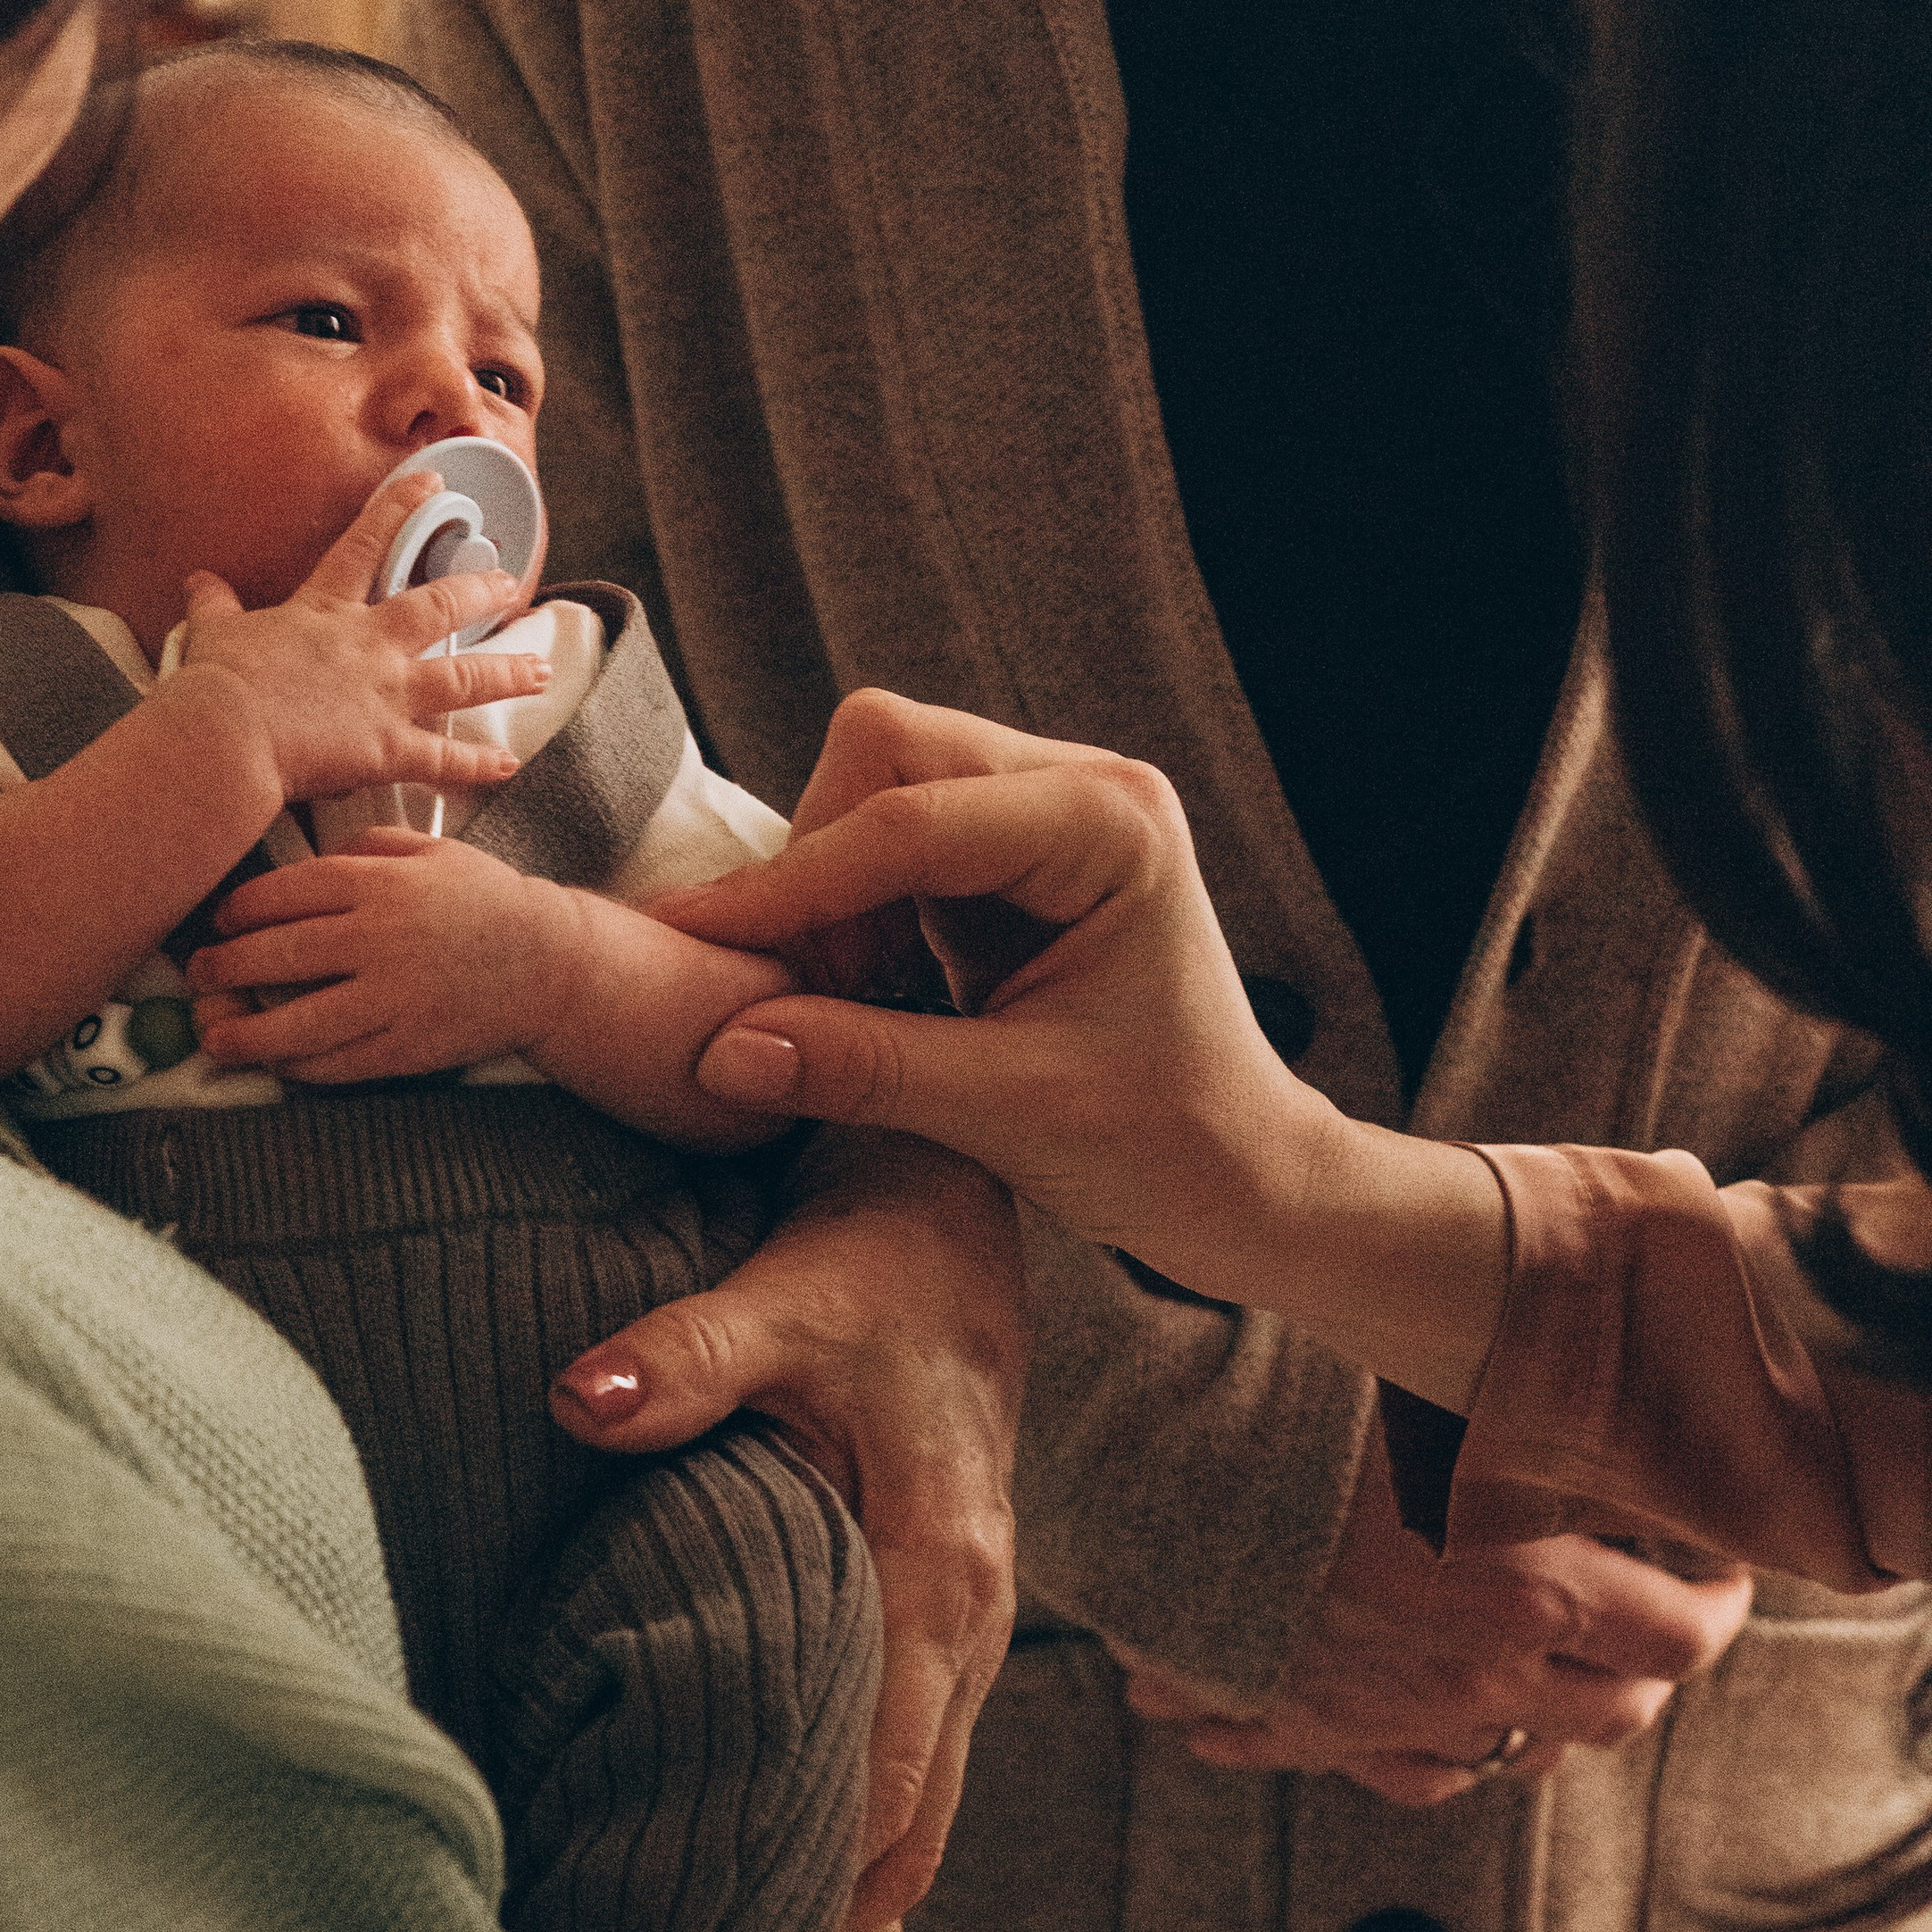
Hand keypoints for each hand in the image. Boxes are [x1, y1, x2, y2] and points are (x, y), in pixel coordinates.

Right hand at [167, 469, 554, 810]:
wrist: (226, 733)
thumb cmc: (214, 685)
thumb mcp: (212, 633)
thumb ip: (214, 606)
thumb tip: (200, 582)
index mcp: (323, 611)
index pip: (366, 544)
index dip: (400, 508)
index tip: (431, 483)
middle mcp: (367, 645)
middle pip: (437, 606)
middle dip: (479, 590)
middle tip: (510, 581)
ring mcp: (385, 695)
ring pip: (462, 677)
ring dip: (506, 673)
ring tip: (540, 669)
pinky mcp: (388, 747)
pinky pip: (443, 758)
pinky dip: (476, 765)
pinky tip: (508, 765)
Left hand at [188, 829, 568, 1081]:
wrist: (551, 962)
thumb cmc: (485, 900)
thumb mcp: (434, 851)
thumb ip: (370, 847)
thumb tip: (307, 860)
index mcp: (383, 884)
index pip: (287, 893)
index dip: (239, 910)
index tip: (219, 922)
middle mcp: (381, 939)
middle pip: (279, 955)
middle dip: (225, 967)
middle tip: (199, 974)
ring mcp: (394, 998)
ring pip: (298, 1023)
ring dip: (244, 1033)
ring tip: (213, 1036)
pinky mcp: (409, 1048)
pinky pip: (338, 1063)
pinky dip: (297, 1066)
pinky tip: (274, 1062)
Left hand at [551, 1129, 1025, 1929]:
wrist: (957, 1211)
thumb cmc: (874, 1257)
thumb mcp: (782, 1295)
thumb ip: (682, 1355)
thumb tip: (573, 1401)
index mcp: (943, 1568)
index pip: (888, 1780)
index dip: (816, 1890)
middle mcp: (975, 1620)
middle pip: (914, 1828)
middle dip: (826, 1930)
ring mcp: (971, 1624)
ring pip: (922, 1803)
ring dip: (844, 1886)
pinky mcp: (945, 1609)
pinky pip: (914, 1752)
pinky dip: (857, 1822)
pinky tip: (773, 1862)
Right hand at [655, 689, 1306, 1286]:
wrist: (1241, 1179)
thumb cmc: (1166, 1145)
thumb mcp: (1009, 1112)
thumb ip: (864, 1067)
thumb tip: (722, 1049)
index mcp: (1109, 825)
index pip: (909, 822)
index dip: (790, 886)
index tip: (690, 940)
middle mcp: (1082, 789)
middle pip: (884, 752)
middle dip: (814, 864)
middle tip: (786, 987)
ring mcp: (1046, 812)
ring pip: (875, 784)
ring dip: (825, 888)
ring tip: (824, 1000)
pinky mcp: (1012, 855)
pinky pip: (890, 840)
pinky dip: (849, 907)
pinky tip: (852, 989)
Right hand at [1119, 1422, 1754, 1807]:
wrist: (1150, 1477)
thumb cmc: (1298, 1413)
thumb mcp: (1441, 1400)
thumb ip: (1535, 1422)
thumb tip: (1607, 1411)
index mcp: (1525, 1590)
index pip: (1682, 1637)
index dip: (1719, 1604)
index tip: (1721, 1570)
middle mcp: (1474, 1674)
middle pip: (1616, 1712)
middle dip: (1650, 1665)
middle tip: (1656, 1611)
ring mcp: (1395, 1716)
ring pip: (1518, 1751)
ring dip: (1551, 1710)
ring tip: (1551, 1652)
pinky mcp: (1318, 1730)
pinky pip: (1418, 1773)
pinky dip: (1445, 1751)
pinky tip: (1443, 1710)